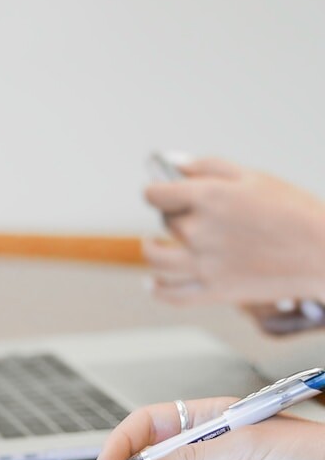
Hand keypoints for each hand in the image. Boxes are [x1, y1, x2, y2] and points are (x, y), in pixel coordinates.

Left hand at [143, 158, 324, 305]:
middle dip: (172, 215)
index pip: (155, 194)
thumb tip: (173, 164)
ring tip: (153, 244)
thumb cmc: (293, 211)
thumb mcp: (253, 176)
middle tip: (187, 213)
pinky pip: (171, 295)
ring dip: (152, 249)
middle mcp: (199, 232)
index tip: (158, 191)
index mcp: (208, 197)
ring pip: (157, 259)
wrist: (322, 252)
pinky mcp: (212, 292)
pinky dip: (157, 289)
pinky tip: (152, 282)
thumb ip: (207, 167)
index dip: (155, 190)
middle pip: (165, 222)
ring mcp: (203, 265)